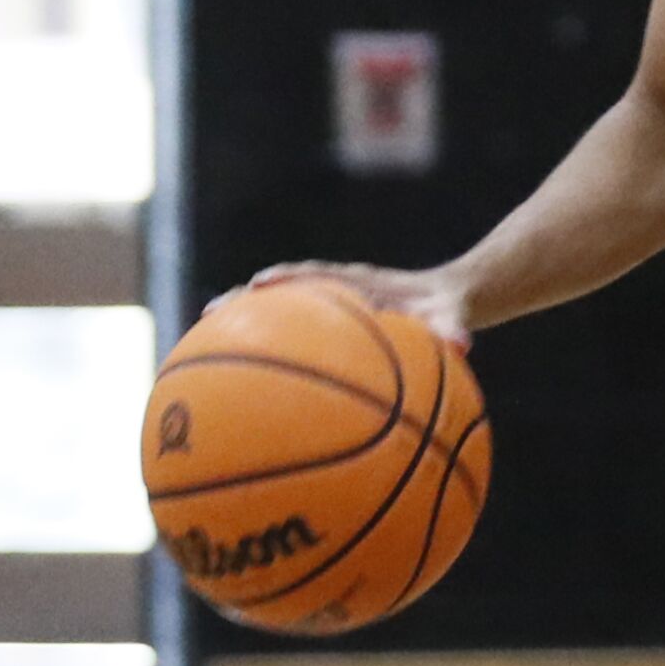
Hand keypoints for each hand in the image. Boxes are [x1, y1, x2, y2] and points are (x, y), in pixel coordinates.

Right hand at [207, 259, 473, 351]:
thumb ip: (453, 326)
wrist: (452, 300)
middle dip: (247, 300)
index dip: (290, 279)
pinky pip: (291, 340)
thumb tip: (463, 344)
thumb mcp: (454, 315)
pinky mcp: (329, 332)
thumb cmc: (450, 309)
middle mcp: (335, 292)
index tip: (259, 286)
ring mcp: (328, 310)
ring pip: (278, 314)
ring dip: (245, 326)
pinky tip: (241, 390)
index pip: (319, 275)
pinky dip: (267, 355)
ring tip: (200, 347)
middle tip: (209, 313)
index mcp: (361, 284)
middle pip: (281, 291)